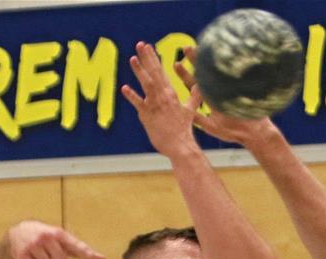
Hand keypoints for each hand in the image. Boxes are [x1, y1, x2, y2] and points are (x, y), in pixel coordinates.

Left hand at [121, 41, 202, 158]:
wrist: (180, 146)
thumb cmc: (184, 130)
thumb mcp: (191, 110)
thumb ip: (194, 96)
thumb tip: (201, 86)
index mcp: (171, 93)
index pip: (161, 72)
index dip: (154, 58)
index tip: (148, 47)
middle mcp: (163, 97)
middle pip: (154, 73)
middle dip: (147, 58)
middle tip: (140, 44)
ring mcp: (155, 106)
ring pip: (147, 84)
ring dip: (140, 71)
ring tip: (132, 58)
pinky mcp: (148, 116)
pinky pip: (139, 104)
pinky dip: (132, 96)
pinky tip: (125, 88)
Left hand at [173, 47, 279, 148]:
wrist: (255, 134)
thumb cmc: (234, 132)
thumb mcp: (212, 126)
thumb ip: (198, 118)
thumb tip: (181, 111)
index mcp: (210, 98)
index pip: (195, 84)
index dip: (185, 75)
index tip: (176, 64)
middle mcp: (218, 91)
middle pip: (205, 73)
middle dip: (196, 60)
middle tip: (186, 47)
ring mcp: (230, 89)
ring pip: (218, 71)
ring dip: (211, 59)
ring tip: (205, 47)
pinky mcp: (242, 88)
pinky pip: (234, 75)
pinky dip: (230, 65)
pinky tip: (227, 52)